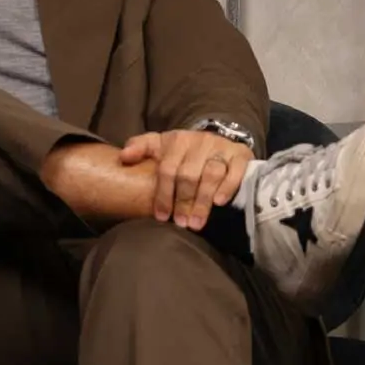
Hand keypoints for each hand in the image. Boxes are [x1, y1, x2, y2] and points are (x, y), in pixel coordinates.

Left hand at [120, 128, 252, 230]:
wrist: (217, 139)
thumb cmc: (184, 150)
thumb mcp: (161, 145)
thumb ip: (141, 147)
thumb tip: (123, 157)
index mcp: (178, 140)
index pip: (168, 169)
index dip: (164, 195)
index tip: (162, 217)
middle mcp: (200, 141)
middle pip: (189, 175)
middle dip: (183, 202)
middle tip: (181, 225)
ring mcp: (221, 147)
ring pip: (211, 174)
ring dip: (202, 201)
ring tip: (196, 223)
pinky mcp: (241, 154)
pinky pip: (236, 171)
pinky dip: (228, 186)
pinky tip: (219, 202)